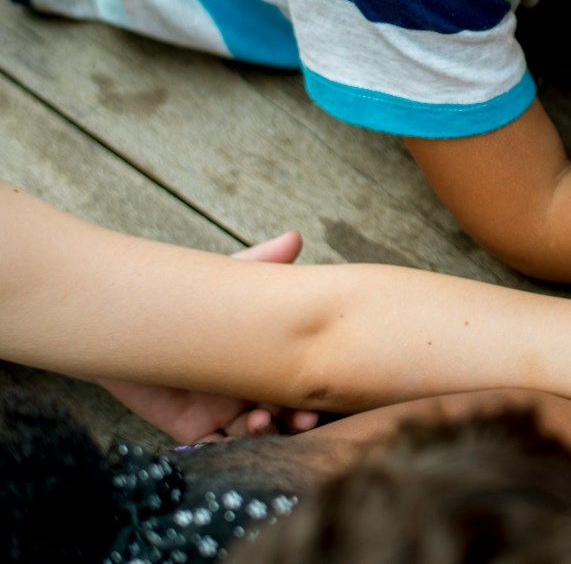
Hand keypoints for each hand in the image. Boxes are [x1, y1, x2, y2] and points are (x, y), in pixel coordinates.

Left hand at [94, 232, 322, 441]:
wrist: (129, 327)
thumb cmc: (184, 302)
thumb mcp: (226, 281)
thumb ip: (260, 263)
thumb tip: (294, 238)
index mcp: (268, 361)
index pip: (300, 382)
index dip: (314, 394)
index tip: (321, 398)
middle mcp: (252, 390)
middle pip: (286, 415)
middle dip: (298, 422)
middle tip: (301, 420)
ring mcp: (224, 412)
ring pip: (256, 436)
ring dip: (265, 435)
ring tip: (258, 422)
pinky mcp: (192, 429)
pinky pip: (216, 450)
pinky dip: (227, 453)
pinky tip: (232, 443)